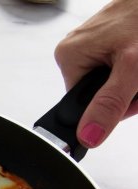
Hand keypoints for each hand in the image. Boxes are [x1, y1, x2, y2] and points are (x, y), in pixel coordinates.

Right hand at [54, 0, 137, 147]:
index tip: (130, 101)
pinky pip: (117, 69)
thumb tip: (87, 135)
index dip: (109, 110)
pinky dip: (134, 72)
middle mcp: (75, 51)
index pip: (82, 106)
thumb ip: (110, 105)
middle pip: (98, 96)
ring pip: (111, 84)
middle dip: (126, 97)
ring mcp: (91, 45)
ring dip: (133, 86)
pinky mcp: (108, 41)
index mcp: (69, 58)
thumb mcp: (132, 69)